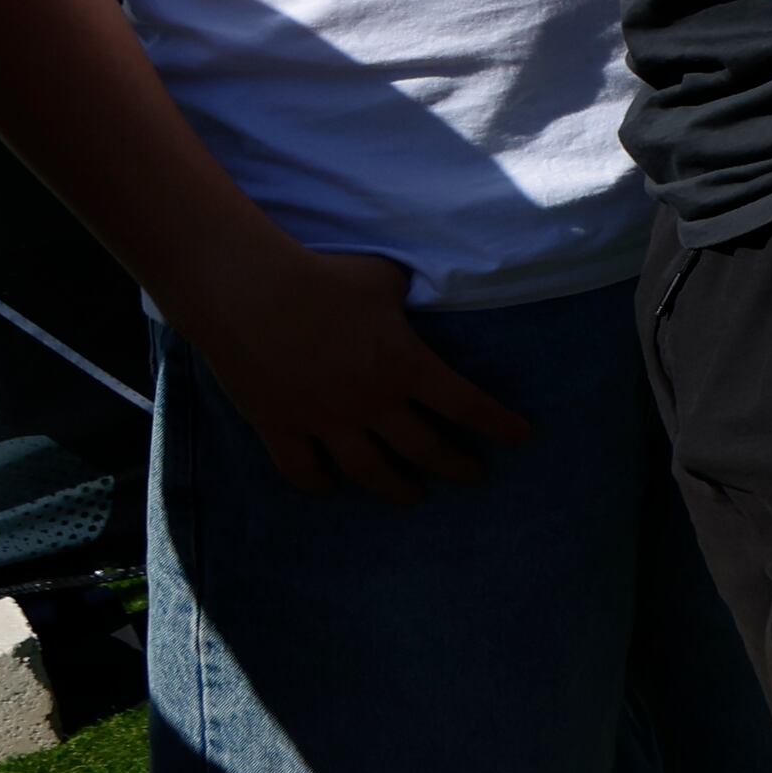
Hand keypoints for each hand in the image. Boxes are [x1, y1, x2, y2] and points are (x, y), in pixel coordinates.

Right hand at [171, 242, 531, 501]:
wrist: (249, 291)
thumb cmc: (323, 276)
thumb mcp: (384, 278)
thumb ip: (407, 295)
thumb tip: (415, 292)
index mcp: (406, 366)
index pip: (468, 405)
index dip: (499, 425)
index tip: (522, 438)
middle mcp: (372, 404)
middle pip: (426, 450)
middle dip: (456, 467)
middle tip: (473, 476)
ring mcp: (325, 422)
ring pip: (370, 472)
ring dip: (396, 489)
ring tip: (412, 495)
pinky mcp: (280, 428)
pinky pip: (304, 471)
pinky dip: (320, 484)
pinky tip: (331, 487)